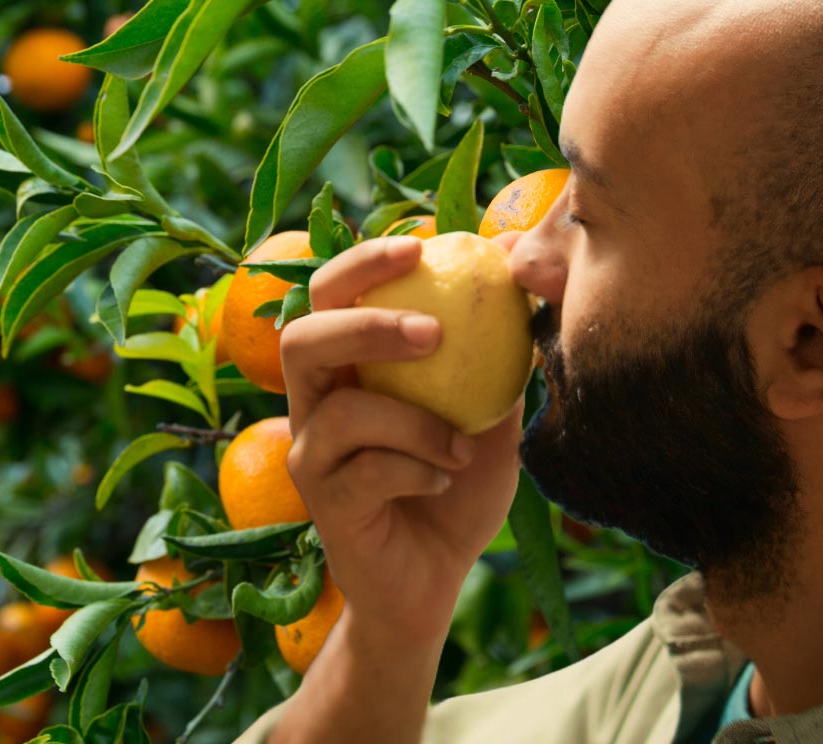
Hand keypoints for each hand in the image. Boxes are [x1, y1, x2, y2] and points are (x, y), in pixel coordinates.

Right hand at [282, 236, 523, 649]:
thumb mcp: (490, 405)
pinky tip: (446, 478)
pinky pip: (369, 471)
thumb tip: (521, 256)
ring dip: (415, 421)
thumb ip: (496, 341)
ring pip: (340, 412)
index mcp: (347, 366)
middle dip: (367, 324)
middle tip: (433, 333)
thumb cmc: (457, 478)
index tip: (420, 247)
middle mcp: (316, 404)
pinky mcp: (325, 506)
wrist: (437, 575)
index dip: (361, 262)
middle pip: (301, 337)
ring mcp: (311, 457)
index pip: (329, 294)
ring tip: (460, 442)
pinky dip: (421, 468)